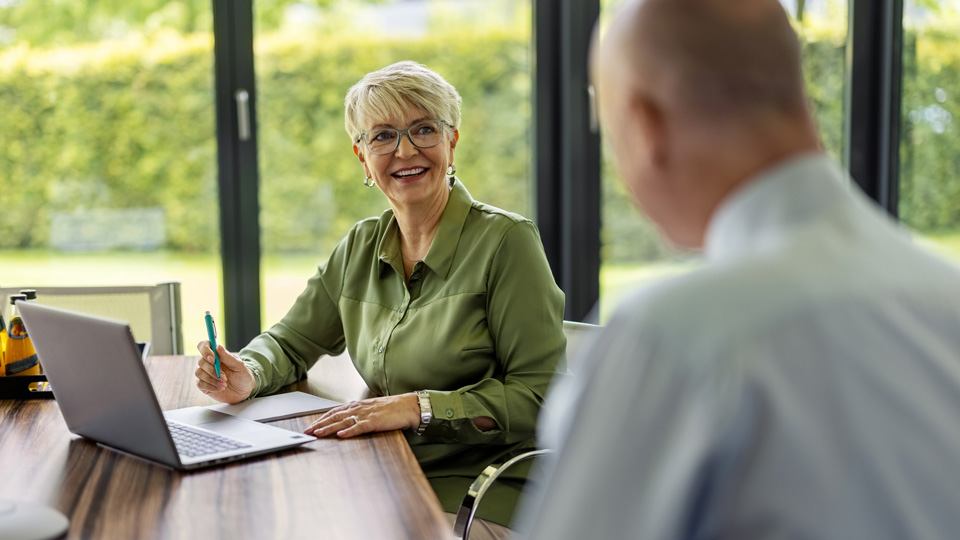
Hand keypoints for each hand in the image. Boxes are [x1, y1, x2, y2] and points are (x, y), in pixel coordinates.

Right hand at [195, 340, 254, 403]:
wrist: (243, 391)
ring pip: (199, 373)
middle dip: (213, 371)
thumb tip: (218, 346)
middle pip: (201, 361)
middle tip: (225, 378)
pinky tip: (220, 388)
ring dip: (212, 379)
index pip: (203, 346)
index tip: (213, 359)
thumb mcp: (239, 365)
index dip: (205, 350)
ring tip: (224, 384)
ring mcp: (205, 373)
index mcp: (217, 355)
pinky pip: (200, 384)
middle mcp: (209, 362)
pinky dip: (210, 387)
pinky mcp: (203, 384)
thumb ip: (228, 357)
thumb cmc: (242, 375)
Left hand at [304, 393, 419, 438]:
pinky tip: (341, 435)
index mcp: (357, 405)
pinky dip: (350, 431)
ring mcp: (366, 415)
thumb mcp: (371, 409)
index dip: (321, 419)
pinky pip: (360, 427)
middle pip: (335, 417)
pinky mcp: (375, 422)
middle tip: (307, 431)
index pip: (334, 412)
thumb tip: (347, 420)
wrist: (408, 406)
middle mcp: (359, 408)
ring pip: (343, 422)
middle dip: (319, 424)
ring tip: (318, 433)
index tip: (310, 426)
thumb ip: (359, 413)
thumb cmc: (392, 408)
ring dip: (329, 428)